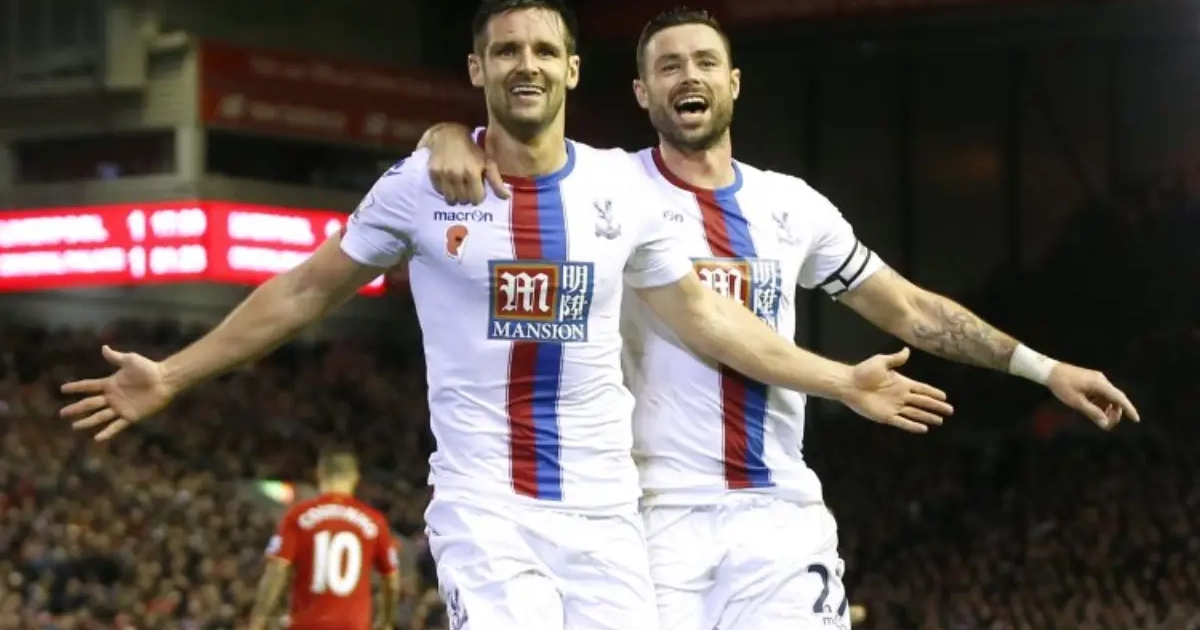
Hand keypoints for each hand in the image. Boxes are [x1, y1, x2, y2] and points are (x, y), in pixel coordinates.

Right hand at [59, 345, 176, 439]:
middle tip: (62, 413)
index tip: (62, 389)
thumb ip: (116, 357)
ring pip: (100, 416)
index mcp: (110, 384)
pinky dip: (107, 432)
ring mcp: (120, 407)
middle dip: (76, 408)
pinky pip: (117, 426)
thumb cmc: (149, 368)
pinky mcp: (131, 416)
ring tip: (75, 427)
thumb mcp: (130, 360)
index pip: (89, 386)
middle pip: (90, 403)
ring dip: (87, 422)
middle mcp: (113, 397)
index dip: (76, 387)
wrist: (165, 380)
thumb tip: (103, 347)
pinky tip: (97, 438)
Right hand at [426, 124, 507, 204]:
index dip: (478, 196)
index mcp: (473, 173)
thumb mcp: (487, 162)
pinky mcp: (433, 172)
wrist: (449, 135)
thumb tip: (507, 197)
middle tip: (466, 189)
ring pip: (450, 199)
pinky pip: (439, 191)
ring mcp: (444, 174)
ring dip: (455, 196)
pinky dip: (444, 190)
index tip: (477, 190)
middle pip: (463, 200)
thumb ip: (496, 181)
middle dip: (466, 196)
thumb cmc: (472, 150)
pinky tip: (448, 182)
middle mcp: (457, 174)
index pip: (476, 199)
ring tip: (457, 188)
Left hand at [842, 347, 953, 432]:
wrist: (848, 384)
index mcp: (901, 383)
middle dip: (936, 407)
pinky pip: (903, 422)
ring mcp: (894, 407)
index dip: (933, 393)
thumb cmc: (863, 372)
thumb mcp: (881, 362)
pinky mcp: (886, 416)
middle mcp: (900, 396)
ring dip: (927, 417)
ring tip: (939, 421)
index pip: (921, 389)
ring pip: (915, 413)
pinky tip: (923, 429)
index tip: (944, 397)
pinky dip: (913, 426)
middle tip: (949, 411)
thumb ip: (896, 359)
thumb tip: (907, 350)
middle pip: (922, 402)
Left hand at [1046, 362, 1138, 428]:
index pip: (1119, 398)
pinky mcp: (1091, 380)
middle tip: (1108, 425)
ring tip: (1099, 419)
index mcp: (1099, 384)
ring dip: (1106, 409)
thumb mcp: (1076, 402)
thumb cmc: (1062, 386)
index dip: (1128, 409)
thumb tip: (1105, 423)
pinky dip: (1100, 403)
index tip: (1136, 420)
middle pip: (1115, 398)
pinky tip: (1092, 409)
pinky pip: (1101, 394)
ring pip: (1108, 397)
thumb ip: (1092, 412)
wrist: (1049, 371)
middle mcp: (1101, 380)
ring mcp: (1096, 379)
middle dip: (1114, 412)